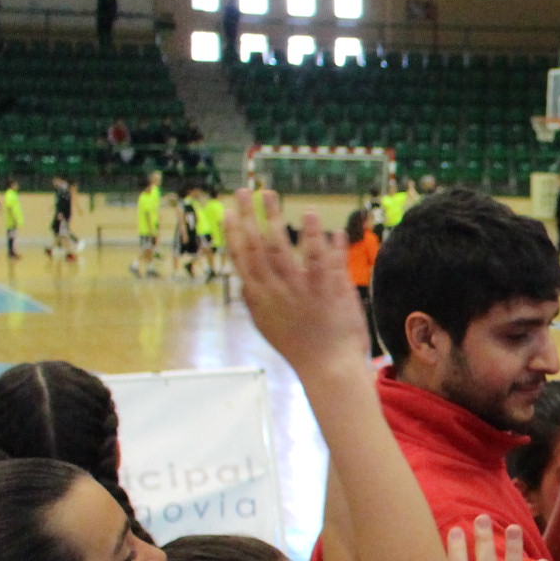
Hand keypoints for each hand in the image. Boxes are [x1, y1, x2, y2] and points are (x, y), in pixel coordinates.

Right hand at [227, 189, 357, 370]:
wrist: (328, 369)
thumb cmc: (299, 348)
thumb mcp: (268, 327)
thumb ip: (255, 302)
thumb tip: (243, 281)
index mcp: (260, 299)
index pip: (242, 260)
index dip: (234, 233)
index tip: (230, 210)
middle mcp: (278, 292)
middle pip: (260, 247)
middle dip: (250, 216)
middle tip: (244, 190)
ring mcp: (303, 291)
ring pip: (286, 249)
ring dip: (278, 219)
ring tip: (272, 195)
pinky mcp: (329, 293)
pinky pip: (324, 262)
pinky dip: (321, 241)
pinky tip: (317, 221)